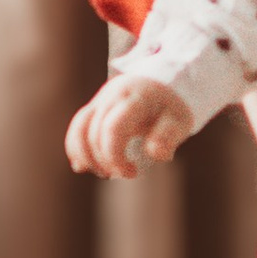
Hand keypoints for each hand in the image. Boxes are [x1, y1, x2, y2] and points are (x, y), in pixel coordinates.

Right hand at [66, 72, 191, 178]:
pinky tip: (83, 166)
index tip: (131, 173)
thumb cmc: (172, 106)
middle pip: (94, 132)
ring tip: (104, 173)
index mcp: (136, 98)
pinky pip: (77, 126)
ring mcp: (100, 99)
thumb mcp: (180, 121)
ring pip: (79, 128)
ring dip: (85, 155)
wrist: (163, 82)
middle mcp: (112, 96)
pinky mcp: (94, 106)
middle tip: (126, 174)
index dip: (114, 156)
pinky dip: (76, 147)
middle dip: (104, 160)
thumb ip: (168, 137)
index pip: (112, 128)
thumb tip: (156, 154)